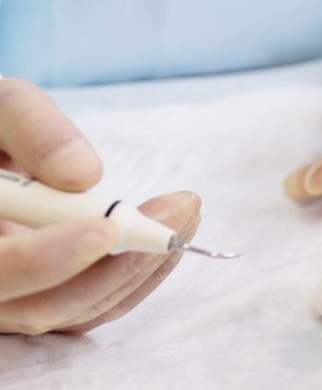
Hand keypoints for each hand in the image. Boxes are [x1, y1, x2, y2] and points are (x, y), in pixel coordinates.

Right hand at [0, 79, 199, 334]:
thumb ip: (28, 127)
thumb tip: (84, 175)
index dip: (43, 261)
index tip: (104, 229)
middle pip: (42, 306)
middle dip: (118, 265)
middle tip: (178, 213)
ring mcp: (12, 298)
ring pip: (75, 310)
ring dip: (141, 267)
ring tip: (187, 212)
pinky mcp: (44, 296)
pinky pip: (91, 304)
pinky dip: (138, 274)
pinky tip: (174, 231)